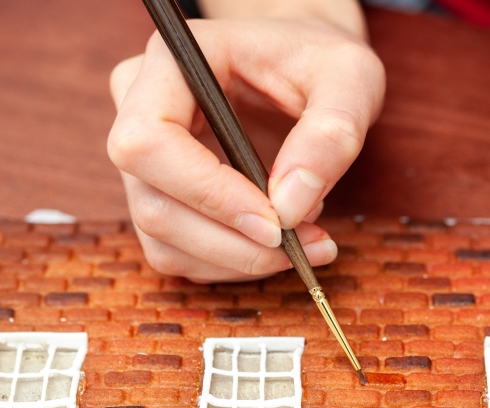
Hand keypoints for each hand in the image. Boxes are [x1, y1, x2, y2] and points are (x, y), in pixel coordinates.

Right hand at [107, 17, 384, 281]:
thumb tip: (291, 207)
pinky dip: (233, 264)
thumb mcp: (350, 77)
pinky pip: (179, 254)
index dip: (207, 192)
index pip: (148, 141)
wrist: (304, 69)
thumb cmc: (320, 61)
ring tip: (305, 242)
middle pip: (153, 204)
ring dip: (237, 260)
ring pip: (163, 240)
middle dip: (232, 242)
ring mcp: (146, 162)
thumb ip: (330, 133)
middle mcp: (139, 110)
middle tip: (303, 244)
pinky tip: (278, 245)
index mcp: (170, 63)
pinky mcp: (162, 198)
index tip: (276, 221)